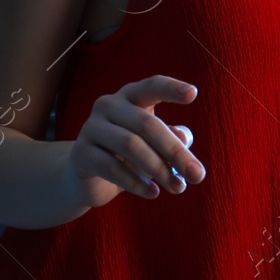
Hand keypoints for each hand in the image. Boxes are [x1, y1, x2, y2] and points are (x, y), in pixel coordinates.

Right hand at [65, 76, 204, 208]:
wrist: (87, 176)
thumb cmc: (128, 155)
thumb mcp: (153, 145)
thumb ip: (170, 138)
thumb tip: (183, 138)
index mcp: (129, 96)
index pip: (151, 86)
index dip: (171, 88)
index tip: (193, 93)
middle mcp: (108, 105)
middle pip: (146, 124)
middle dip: (175, 151)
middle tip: (198, 176)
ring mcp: (91, 127)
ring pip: (130, 145)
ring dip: (159, 169)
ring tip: (178, 187)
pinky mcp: (81, 153)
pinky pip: (112, 167)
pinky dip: (136, 183)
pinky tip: (153, 193)